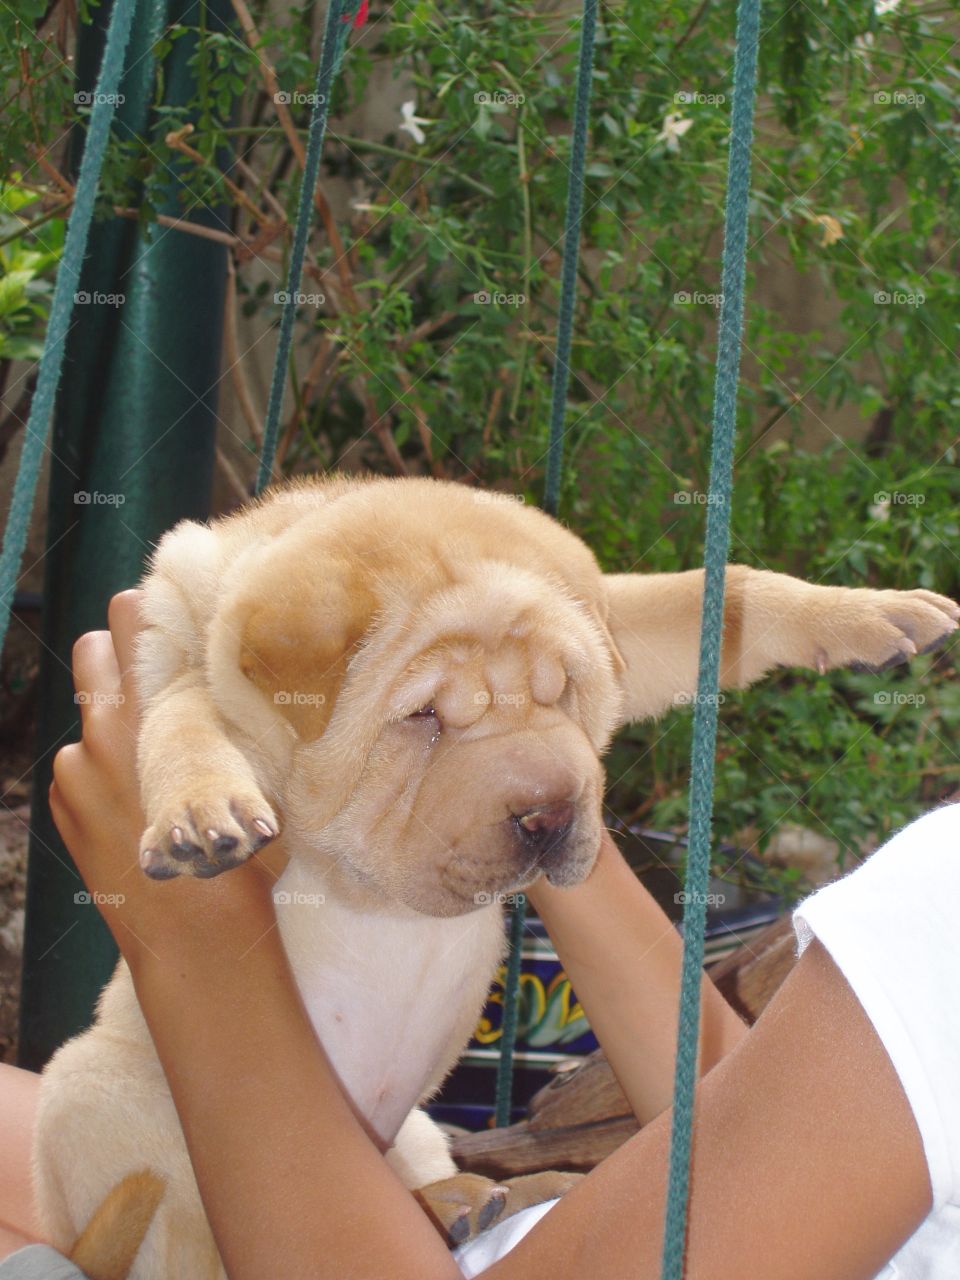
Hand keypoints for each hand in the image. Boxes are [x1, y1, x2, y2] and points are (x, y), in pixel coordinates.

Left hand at [49, 590, 288, 969]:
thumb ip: (239, 726)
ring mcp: (76, 771)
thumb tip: (254, 688)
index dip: (142, 608)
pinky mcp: (64, 806)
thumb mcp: (253, 776)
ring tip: (149, 758)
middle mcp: (107, 732)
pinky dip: (98, 772)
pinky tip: (133, 800)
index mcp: (156, 714)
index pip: (130, 625)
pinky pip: (75, 767)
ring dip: (111, 724)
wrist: (194, 935)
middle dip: (115, 652)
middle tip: (149, 670)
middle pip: (91, 652)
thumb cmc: (237, 855)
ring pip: (86, 718)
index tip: (160, 611)